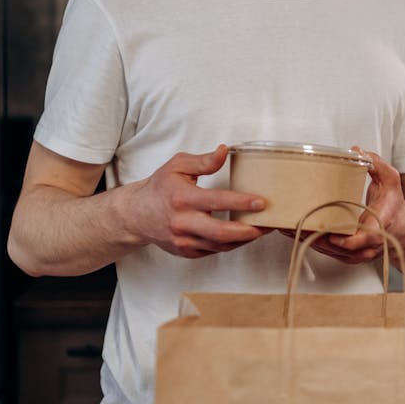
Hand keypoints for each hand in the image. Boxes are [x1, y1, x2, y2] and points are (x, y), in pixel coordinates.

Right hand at [127, 144, 270, 258]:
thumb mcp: (178, 166)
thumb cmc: (160, 187)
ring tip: (261, 230)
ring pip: (219, 245)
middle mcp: (182, 222)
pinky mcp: (186, 251)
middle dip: (248, 231)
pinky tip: (243, 236)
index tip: (261, 202)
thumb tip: (224, 151)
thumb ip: (203, 161)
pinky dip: (230, 245)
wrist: (136, 215)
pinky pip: (213, 251)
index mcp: (182, 199)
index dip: (241, 203)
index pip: (217, 201)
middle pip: (220, 232)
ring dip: (243, 240)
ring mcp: (183, 240)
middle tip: (268, 224)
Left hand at [284, 148, 404, 266]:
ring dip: (308, 239)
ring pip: (328, 250)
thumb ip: (377, 165)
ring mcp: (355, 253)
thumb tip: (358, 151)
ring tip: (288, 226)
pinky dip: (309, 241)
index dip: (347, 239)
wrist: (399, 227)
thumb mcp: (390, 180)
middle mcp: (366, 245)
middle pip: (337, 247)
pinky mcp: (345, 255)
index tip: (333, 234)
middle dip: (316, 236)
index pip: (364, 239)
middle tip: (297, 223)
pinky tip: (294, 231)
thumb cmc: (392, 204)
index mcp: (378, 227)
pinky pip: (325, 251)